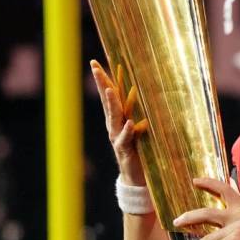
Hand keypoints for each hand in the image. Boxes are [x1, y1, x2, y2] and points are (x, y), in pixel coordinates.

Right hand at [90, 59, 146, 185]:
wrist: (136, 177)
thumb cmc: (140, 150)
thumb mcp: (140, 128)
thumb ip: (140, 111)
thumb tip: (145, 93)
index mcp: (118, 118)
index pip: (109, 95)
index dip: (103, 79)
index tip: (95, 62)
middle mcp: (114, 126)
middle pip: (107, 102)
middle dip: (101, 84)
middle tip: (95, 68)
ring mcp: (118, 138)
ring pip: (113, 118)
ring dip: (112, 104)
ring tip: (108, 90)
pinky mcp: (125, 150)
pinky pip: (125, 139)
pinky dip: (127, 131)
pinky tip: (129, 123)